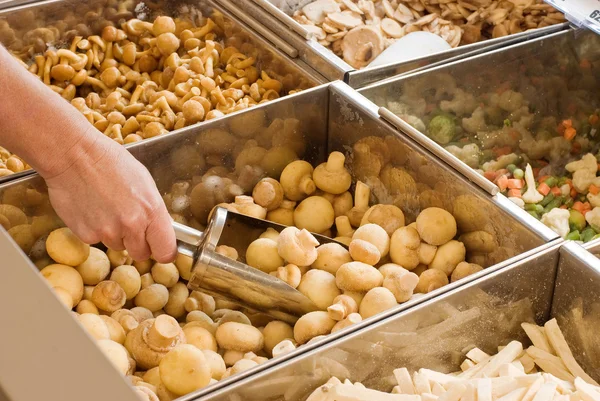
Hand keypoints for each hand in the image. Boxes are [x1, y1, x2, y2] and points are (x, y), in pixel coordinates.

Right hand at [44, 131, 176, 262]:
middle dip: (138, 244)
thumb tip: (160, 229)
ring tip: (106, 208)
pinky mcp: (86, 235)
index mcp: (151, 211)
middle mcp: (132, 226)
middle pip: (141, 254)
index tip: (161, 249)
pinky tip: (91, 209)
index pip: (166, 250)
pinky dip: (95, 230)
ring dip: (115, 235)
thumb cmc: (110, 162)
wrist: (73, 155)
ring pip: (118, 246)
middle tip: (129, 224)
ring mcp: (108, 232)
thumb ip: (153, 210)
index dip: (164, 252)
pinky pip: (96, 240)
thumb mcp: (144, 181)